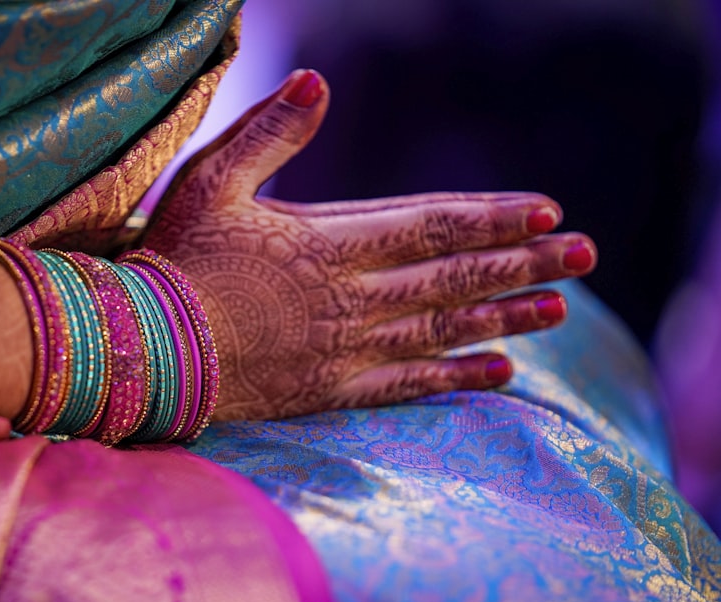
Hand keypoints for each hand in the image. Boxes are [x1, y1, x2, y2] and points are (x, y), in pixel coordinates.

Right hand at [144, 70, 596, 420]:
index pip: (431, 225)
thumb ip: (268, 133)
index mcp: (329, 243)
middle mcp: (353, 297)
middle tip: (584, 254)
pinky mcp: (332, 388)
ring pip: (443, 329)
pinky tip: (501, 373)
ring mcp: (347, 347)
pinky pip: (408, 385)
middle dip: (523, 262)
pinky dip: (456, 378)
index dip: (492, 217)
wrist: (149, 348)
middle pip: (454, 276)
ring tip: (558, 308)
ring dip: (504, 316)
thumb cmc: (177, 260)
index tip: (546, 211)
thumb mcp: (212, 182)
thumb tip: (317, 82)